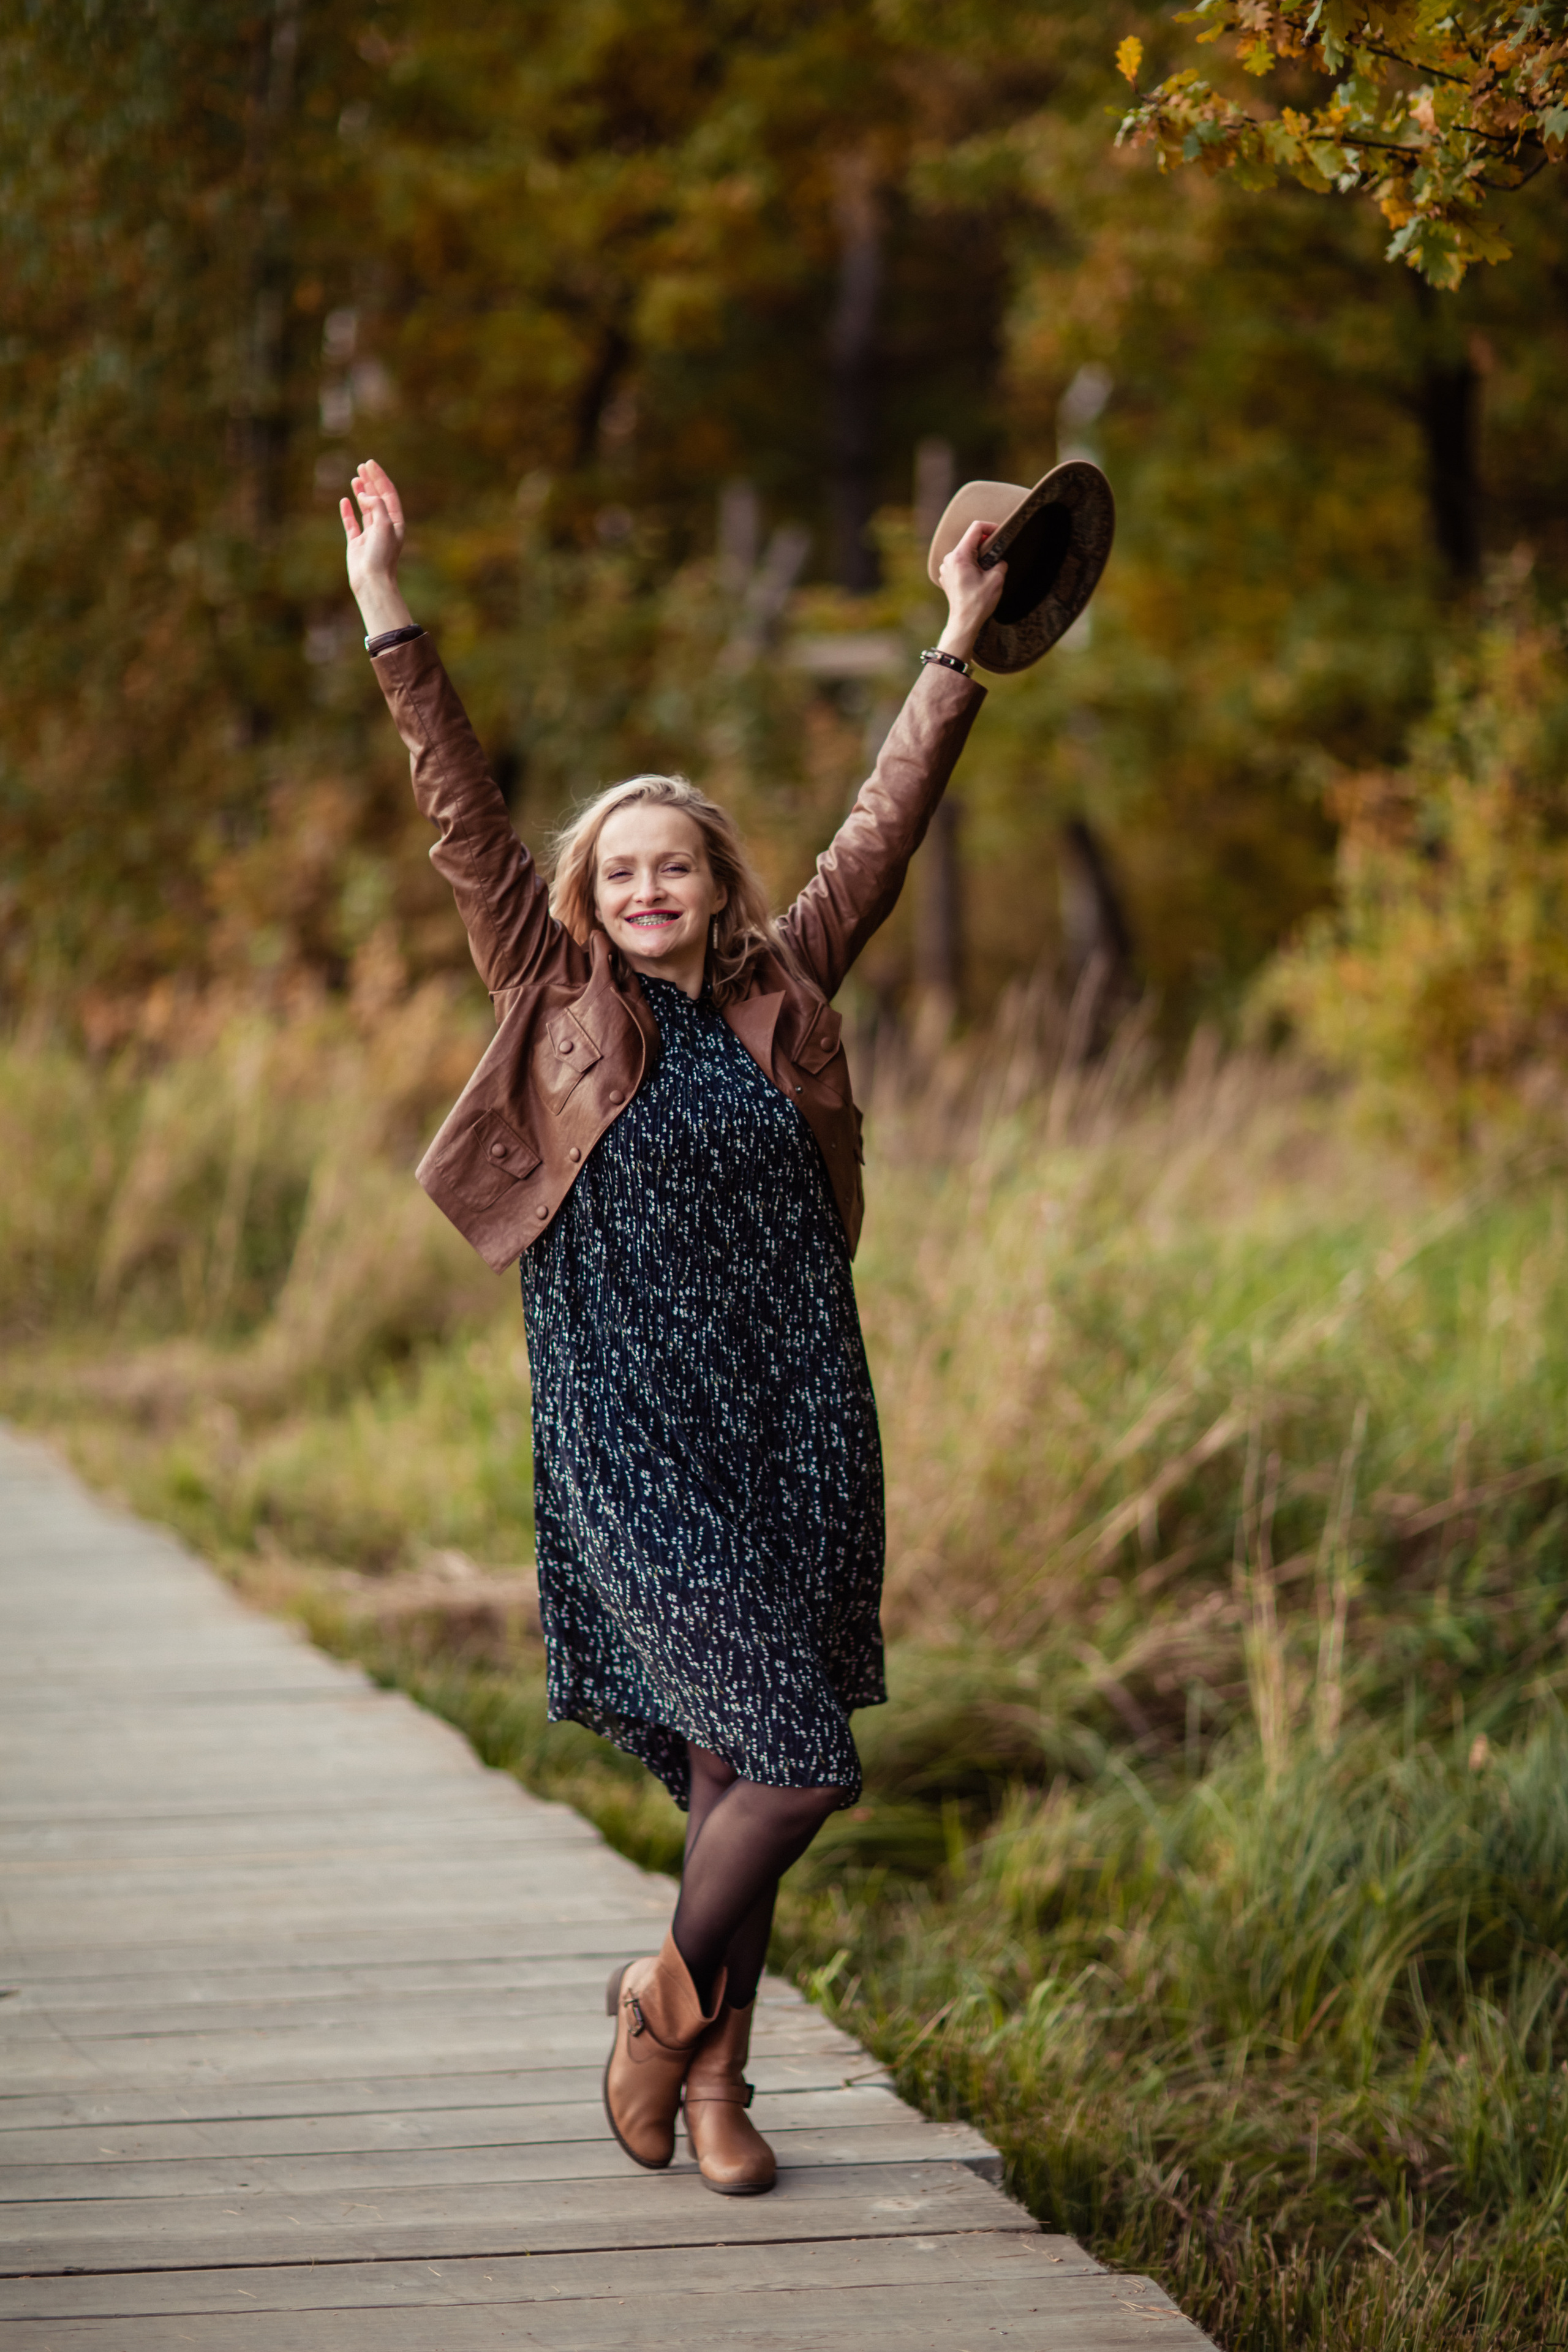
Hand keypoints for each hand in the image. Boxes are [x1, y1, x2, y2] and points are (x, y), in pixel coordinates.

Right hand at [340, 457, 413, 637]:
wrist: (372, 580)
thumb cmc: (381, 554)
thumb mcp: (385, 524)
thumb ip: (375, 505)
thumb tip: (362, 494)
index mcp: (395, 523)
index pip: (388, 494)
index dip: (379, 478)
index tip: (370, 464)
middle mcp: (384, 527)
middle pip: (377, 498)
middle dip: (371, 482)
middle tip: (362, 466)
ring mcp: (370, 535)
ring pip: (365, 509)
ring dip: (361, 493)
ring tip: (355, 479)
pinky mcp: (357, 543)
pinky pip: (352, 523)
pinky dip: (348, 511)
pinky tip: (344, 500)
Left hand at [936, 520, 1006, 661]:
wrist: (964, 623)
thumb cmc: (978, 603)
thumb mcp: (997, 579)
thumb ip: (1000, 563)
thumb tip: (999, 560)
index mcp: (960, 555)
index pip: (976, 528)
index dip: (990, 527)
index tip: (999, 534)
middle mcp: (949, 559)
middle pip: (969, 540)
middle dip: (985, 544)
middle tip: (996, 554)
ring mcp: (946, 568)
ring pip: (965, 553)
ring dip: (977, 556)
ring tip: (987, 569)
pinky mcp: (947, 577)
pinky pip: (960, 564)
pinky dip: (970, 565)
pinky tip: (978, 578)